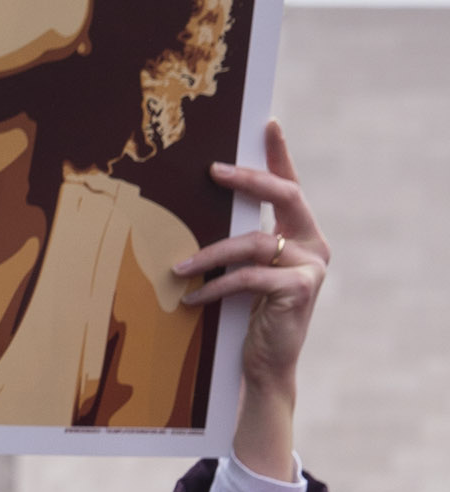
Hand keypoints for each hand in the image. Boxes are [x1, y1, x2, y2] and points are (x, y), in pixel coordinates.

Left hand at [173, 121, 329, 481]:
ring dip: (210, 254)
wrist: (266, 368)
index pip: (289, 187)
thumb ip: (242, 245)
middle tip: (214, 169)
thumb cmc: (250, 320)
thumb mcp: (246, 275)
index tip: (267, 123)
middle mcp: (313, 245)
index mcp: (302, 235)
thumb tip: (201, 213)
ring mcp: (311, 267)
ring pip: (254, 243)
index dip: (279, 154)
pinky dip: (217, 286)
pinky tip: (192, 299)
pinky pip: (248, 277)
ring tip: (178, 268)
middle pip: (284, 196)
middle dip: (248, 179)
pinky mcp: (299, 291)